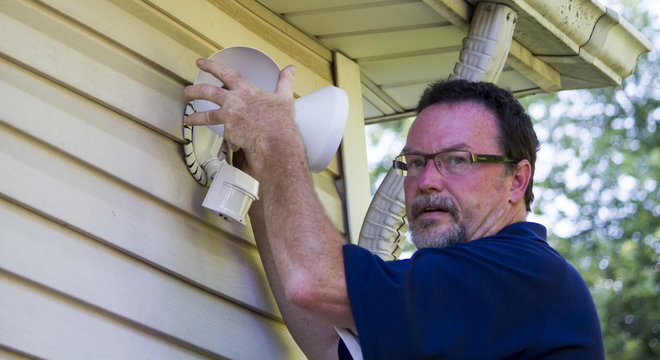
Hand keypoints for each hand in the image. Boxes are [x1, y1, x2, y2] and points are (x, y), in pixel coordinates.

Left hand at [183, 59, 301, 175]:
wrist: (276, 140)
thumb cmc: (281, 121)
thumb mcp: (284, 97)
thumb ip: (285, 82)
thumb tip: (290, 69)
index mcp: (246, 91)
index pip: (225, 73)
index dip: (212, 66)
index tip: (201, 63)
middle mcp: (234, 101)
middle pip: (207, 92)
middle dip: (194, 90)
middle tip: (187, 92)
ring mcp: (229, 117)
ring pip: (206, 115)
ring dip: (195, 117)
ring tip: (188, 119)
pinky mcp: (229, 132)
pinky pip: (226, 136)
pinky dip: (230, 140)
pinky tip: (233, 143)